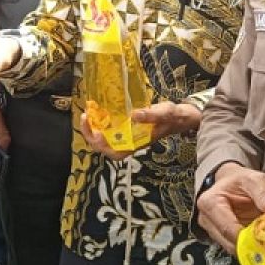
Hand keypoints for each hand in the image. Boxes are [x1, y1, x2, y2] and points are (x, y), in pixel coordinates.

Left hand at [79, 102, 200, 160]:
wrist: (179, 116)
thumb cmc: (172, 117)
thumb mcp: (164, 113)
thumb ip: (151, 115)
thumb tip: (134, 115)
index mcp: (137, 143)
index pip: (116, 153)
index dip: (104, 147)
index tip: (98, 132)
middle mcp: (129, 141)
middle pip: (105, 147)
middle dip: (91, 135)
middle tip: (85, 118)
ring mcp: (126, 134)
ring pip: (103, 138)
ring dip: (92, 128)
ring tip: (87, 114)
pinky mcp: (125, 126)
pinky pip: (108, 128)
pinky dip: (99, 122)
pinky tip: (97, 110)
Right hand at [196, 163, 264, 253]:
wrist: (231, 183)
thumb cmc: (240, 181)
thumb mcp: (254, 180)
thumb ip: (263, 192)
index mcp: (210, 202)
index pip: (227, 228)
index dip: (247, 238)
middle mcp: (207, 220)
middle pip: (229, 242)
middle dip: (250, 245)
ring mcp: (212, 231)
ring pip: (232, 248)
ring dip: (250, 248)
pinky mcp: (220, 239)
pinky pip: (235, 248)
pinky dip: (248, 247)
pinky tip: (260, 242)